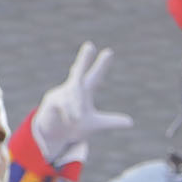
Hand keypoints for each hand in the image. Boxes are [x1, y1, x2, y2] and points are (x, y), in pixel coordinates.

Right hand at [31, 43, 134, 165]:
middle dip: (84, 59)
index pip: (95, 76)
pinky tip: (68, 118)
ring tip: (77, 118)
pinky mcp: (50, 101)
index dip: (101, 65)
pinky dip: (67, 113)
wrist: (55, 136)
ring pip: (73, 97)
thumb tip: (131, 122)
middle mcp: (72, 89)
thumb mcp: (95, 124)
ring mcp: (60, 93)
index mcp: (84, 92)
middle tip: (90, 45)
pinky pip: (62, 106)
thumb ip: (111, 121)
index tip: (109, 52)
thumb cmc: (76, 125)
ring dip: (76, 107)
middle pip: (79, 72)